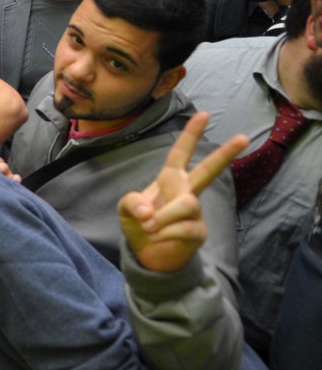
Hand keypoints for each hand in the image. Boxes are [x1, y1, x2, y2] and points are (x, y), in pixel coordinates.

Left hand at [117, 112, 248, 272]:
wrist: (148, 255)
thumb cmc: (140, 225)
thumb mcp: (125, 209)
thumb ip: (131, 202)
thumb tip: (148, 211)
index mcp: (170, 180)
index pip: (180, 153)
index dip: (189, 135)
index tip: (203, 114)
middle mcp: (187, 192)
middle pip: (208, 170)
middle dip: (225, 154)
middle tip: (244, 137)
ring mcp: (196, 212)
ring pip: (186, 204)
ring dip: (162, 217)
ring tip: (148, 226)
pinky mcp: (199, 231)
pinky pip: (183, 227)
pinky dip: (162, 233)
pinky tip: (155, 237)